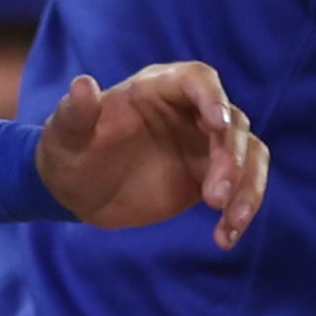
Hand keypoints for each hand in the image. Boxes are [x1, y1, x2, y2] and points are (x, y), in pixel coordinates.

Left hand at [35, 62, 268, 248]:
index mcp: (158, 88)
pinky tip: (225, 237)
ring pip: (250, 153)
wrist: (79, 191)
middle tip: (212, 197)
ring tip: (229, 220)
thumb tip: (83, 84)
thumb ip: (75, 113)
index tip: (218, 123)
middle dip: (230, 158)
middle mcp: (192, 109)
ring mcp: (208, 142)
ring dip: (247, 186)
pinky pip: (245, 184)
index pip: (198, 79)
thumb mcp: (65, 136)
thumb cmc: (70, 153)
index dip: (213, 97)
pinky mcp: (215, 173)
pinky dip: (242, 208)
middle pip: (231, 122)